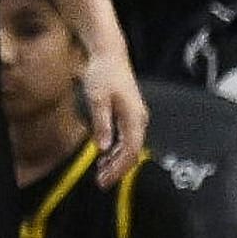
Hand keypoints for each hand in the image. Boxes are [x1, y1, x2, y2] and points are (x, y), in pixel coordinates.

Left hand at [82, 47, 146, 186]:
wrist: (109, 55)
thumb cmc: (102, 74)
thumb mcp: (97, 98)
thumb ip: (101, 122)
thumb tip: (102, 147)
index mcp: (134, 116)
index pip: (130, 150)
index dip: (118, 168)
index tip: (104, 179)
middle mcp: (139, 118)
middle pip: (132, 151)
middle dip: (118, 169)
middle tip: (101, 183)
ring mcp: (136, 117)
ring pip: (130, 146)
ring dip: (116, 161)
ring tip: (100, 173)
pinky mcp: (129, 114)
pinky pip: (126, 138)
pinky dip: (116, 150)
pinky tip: (104, 157)